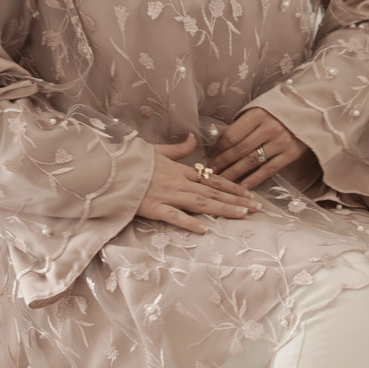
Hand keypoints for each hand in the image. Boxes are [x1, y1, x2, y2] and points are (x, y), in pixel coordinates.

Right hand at [137, 133, 259, 233]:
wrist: (111, 167)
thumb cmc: (132, 160)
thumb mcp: (157, 150)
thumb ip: (178, 148)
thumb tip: (193, 138)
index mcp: (180, 170)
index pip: (212, 179)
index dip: (232, 187)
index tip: (249, 194)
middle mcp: (179, 183)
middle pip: (213, 192)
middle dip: (236, 200)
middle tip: (257, 208)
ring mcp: (168, 195)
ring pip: (201, 203)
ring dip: (223, 209)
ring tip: (242, 215)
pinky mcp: (154, 208)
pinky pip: (174, 216)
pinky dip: (189, 223)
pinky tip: (205, 229)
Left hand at [210, 108, 307, 187]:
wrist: (311, 110)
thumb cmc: (278, 110)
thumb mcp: (258, 109)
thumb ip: (239, 124)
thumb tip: (216, 138)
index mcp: (257, 115)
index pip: (231, 136)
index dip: (218, 149)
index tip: (210, 157)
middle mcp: (269, 128)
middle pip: (239, 151)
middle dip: (222, 164)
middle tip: (210, 173)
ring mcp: (281, 142)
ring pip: (251, 162)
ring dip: (234, 174)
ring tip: (222, 181)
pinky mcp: (291, 154)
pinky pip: (268, 170)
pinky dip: (254, 180)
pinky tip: (242, 187)